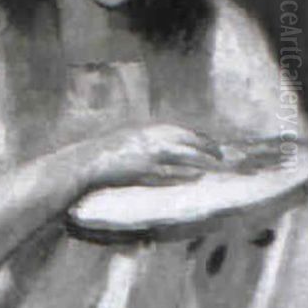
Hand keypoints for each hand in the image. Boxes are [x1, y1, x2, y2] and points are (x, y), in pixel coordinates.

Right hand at [85, 124, 222, 188]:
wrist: (87, 162)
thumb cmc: (105, 153)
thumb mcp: (127, 138)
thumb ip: (146, 141)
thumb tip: (164, 146)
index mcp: (146, 130)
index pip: (180, 131)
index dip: (198, 137)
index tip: (210, 142)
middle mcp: (150, 140)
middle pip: (187, 141)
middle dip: (206, 147)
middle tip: (220, 155)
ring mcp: (148, 157)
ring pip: (184, 157)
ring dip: (202, 161)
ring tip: (216, 166)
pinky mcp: (144, 173)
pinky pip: (171, 174)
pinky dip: (186, 175)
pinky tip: (197, 177)